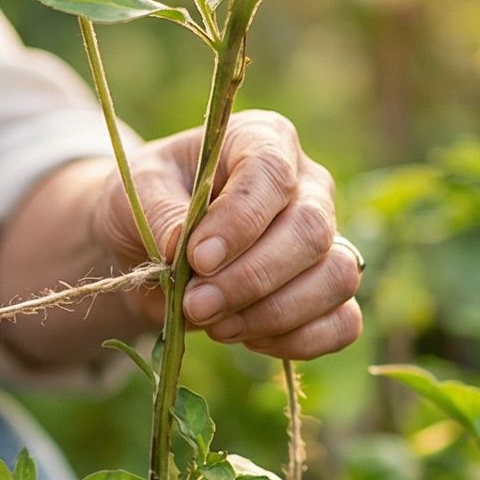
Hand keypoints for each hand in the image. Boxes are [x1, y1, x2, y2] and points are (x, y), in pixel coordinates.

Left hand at [96, 110, 360, 359]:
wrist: (146, 242)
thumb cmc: (147, 200)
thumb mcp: (136, 190)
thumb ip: (159, 212)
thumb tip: (185, 248)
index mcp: (263, 139)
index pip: (272, 173)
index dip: (240, 221)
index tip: (197, 258)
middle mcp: (308, 185)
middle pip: (311, 232)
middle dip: (251, 278)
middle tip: (195, 304)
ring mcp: (328, 238)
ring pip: (337, 278)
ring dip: (273, 313)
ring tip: (213, 324)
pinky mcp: (329, 290)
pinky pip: (343, 322)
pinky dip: (297, 339)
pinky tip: (245, 337)